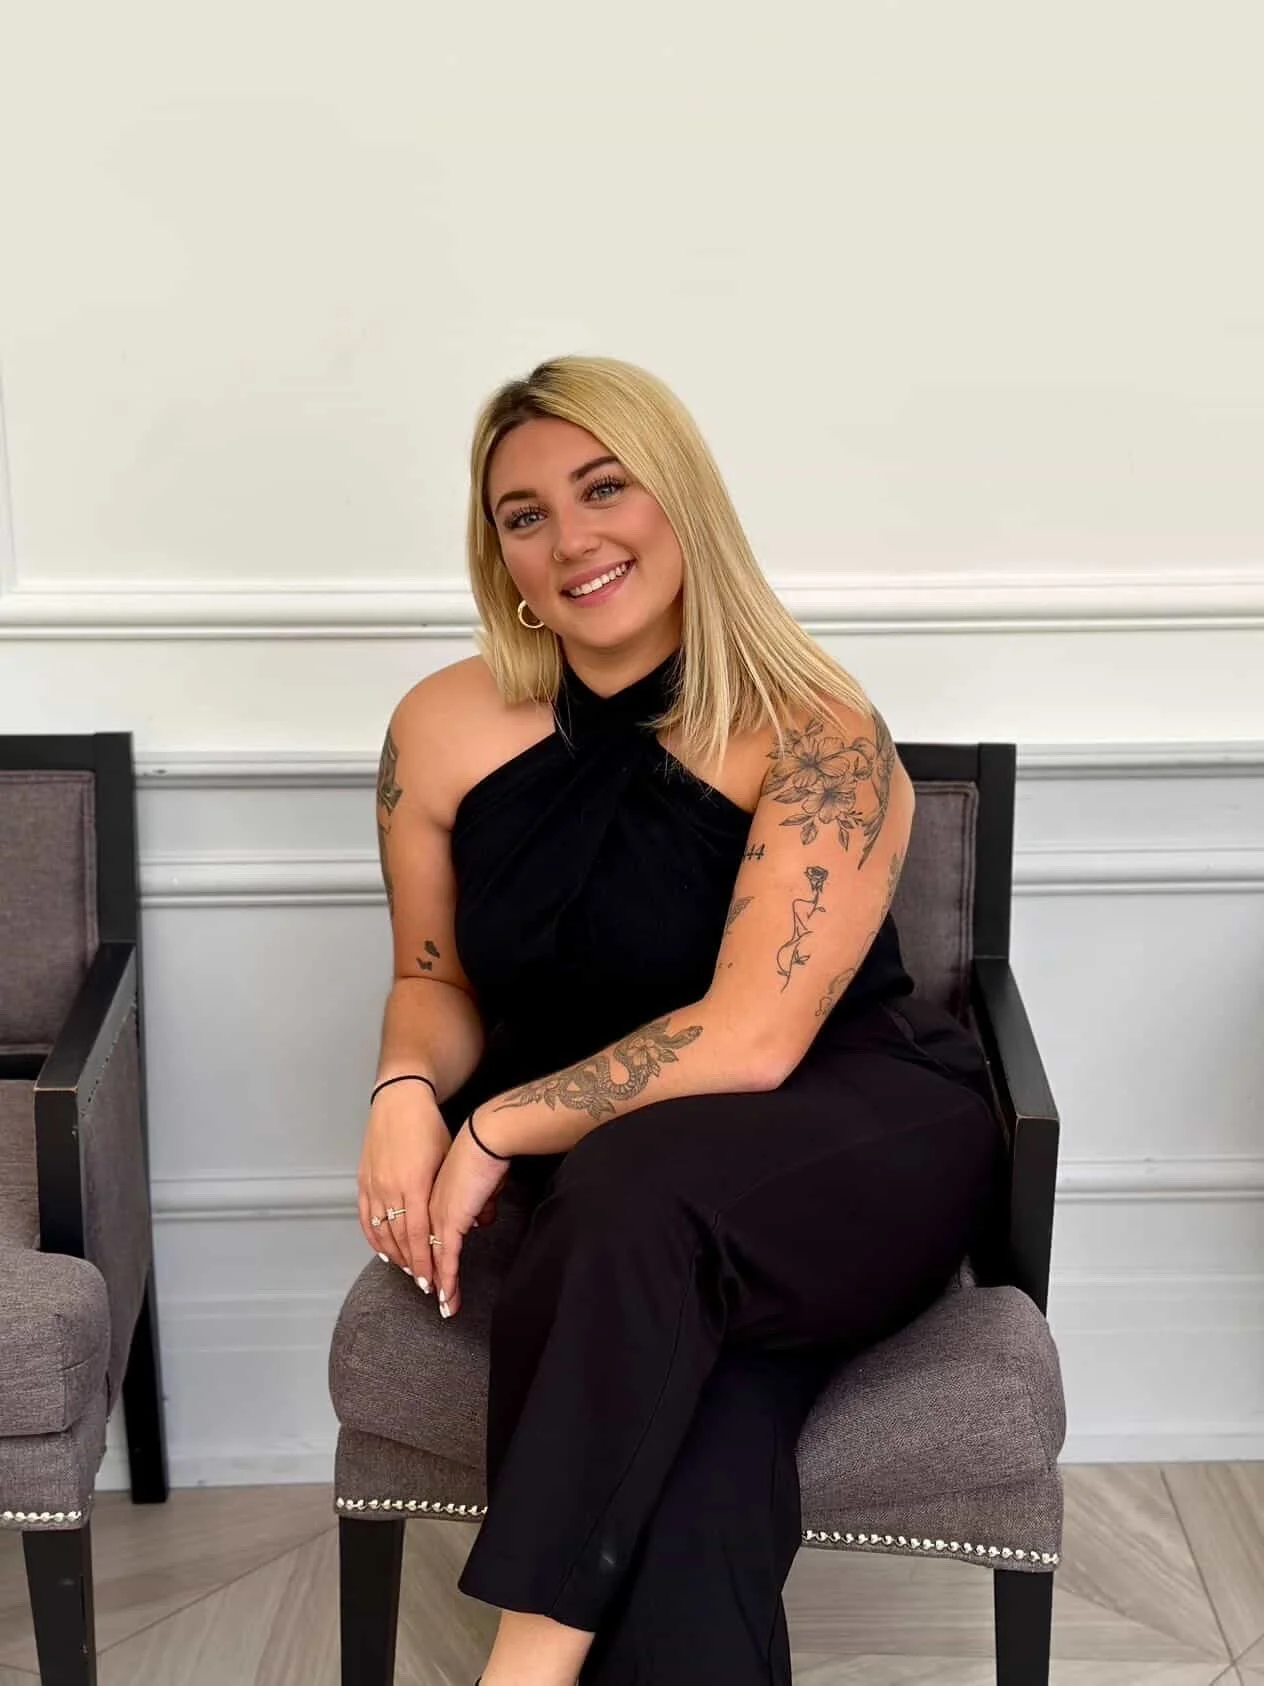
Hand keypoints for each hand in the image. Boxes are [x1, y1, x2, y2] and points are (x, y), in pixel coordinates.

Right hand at [357, 1082, 451, 1292]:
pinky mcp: (364, 1181)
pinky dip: (374, 1238)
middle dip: (412, 1265)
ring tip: (408, 1270)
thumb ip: (451, 1192)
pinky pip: (366, 1218)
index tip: (432, 1282)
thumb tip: (472, 1221)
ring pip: (382, 1232)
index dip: (424, 1261)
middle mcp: (390, 1189)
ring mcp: (374, 1186)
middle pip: (400, 1239)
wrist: (399, 1101)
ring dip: (395, 1255)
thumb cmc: (428, 1127)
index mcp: (413, 1184)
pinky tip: (383, 1251)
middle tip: (424, 1285)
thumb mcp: (446, 1159)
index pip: (418, 1235)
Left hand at [426, 1112, 511, 1317]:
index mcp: (427, 1195)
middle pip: (420, 1250)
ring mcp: (435, 1217)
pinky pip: (446, 1260)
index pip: (420, 1232)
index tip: (425, 1270)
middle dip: (426, 1275)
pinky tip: (448, 1298)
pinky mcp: (450, 1223)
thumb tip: (482, 1217)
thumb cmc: (483, 1152)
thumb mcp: (475, 1180)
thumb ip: (476, 1201)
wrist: (484, 1138)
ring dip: (440, 1285)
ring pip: (431, 1260)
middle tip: (432, 1294)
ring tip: (445, 1305)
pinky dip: (447, 1281)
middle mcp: (425, 1208)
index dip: (422, 1253)